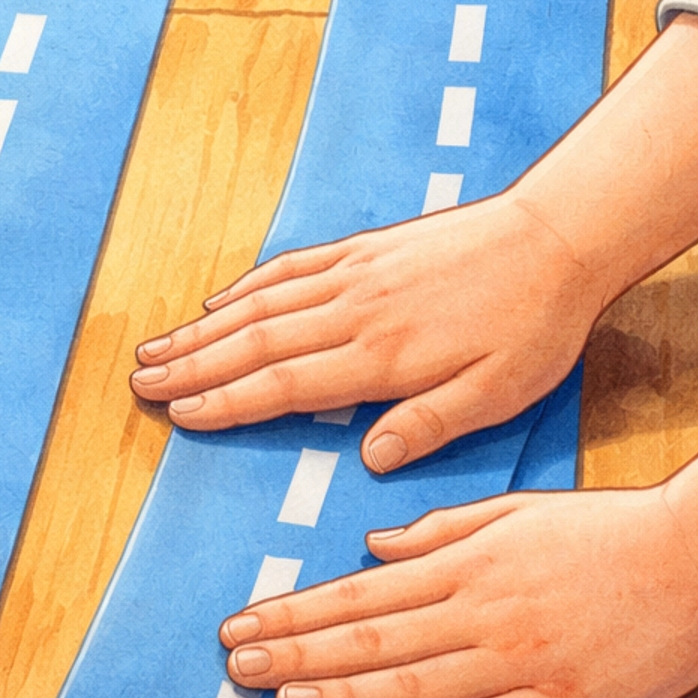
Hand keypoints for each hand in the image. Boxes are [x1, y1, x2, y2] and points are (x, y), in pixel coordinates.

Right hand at [130, 17, 697, 474]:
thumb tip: (367, 460)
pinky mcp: (368, 247)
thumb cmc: (533, 326)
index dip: (226, 402)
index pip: (286, 383)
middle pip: (255, 341)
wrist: (556, 237)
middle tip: (140, 384)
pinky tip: (221, 300)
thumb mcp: (496, 395)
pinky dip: (249, 285)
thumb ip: (428, 426)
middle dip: (192, 365)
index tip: (178, 416)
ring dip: (205, 327)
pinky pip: (293, 267)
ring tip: (158, 348)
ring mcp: (357, 272)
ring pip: (263, 302)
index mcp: (383, 356)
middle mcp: (356, 310)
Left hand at [217, 487, 697, 697]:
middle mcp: (482, 613)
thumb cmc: (606, 530)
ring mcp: (521, 662)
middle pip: (372, 642)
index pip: (361, 595)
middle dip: (298, 655)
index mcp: (467, 564)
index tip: (244, 627)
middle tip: (237, 669)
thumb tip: (373, 548)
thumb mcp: (515, 511)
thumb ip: (442, 531)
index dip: (296, 614)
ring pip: (416, 686)